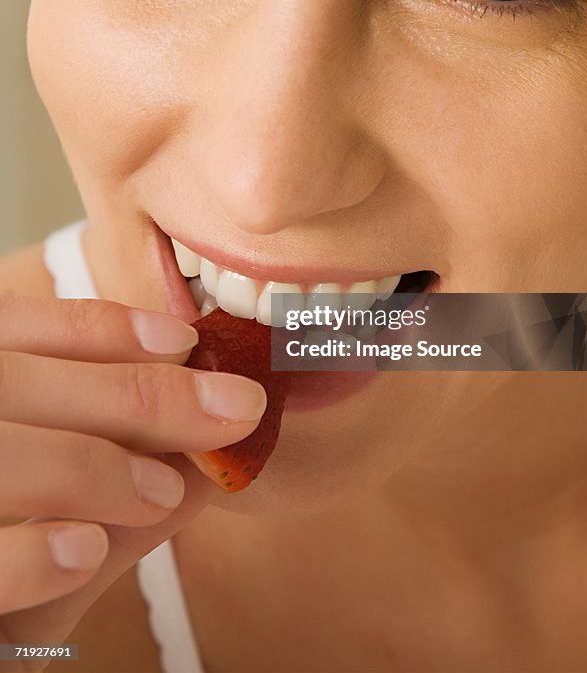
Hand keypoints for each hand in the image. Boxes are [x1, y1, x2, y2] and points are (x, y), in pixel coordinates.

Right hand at [0, 295, 265, 668]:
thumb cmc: (5, 586)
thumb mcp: (54, 527)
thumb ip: (118, 481)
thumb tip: (215, 434)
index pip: (7, 329)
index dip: (95, 330)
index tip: (183, 339)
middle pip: (11, 381)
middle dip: (133, 391)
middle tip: (234, 407)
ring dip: (90, 465)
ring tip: (165, 491)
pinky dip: (32, 552)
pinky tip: (86, 550)